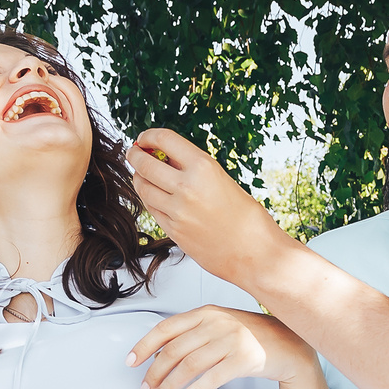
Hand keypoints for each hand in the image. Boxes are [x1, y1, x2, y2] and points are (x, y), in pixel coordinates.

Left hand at [127, 306, 319, 388]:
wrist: (288, 344)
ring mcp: (231, 340)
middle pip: (174, 350)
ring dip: (170, 385)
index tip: (130, 362)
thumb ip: (192, 334)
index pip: (166, 328)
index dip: (144, 346)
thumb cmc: (249, 337)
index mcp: (205, 313)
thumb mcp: (219, 326)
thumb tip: (158, 355)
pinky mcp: (244, 359)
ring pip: (190, 365)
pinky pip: (213, 378)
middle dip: (154, 373)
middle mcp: (216, 323)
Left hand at [129, 127, 291, 285]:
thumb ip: (194, 169)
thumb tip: (165, 158)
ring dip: (139, 179)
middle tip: (133, 153)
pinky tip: (154, 196)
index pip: (164, 140)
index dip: (149, 135)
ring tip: (142, 175)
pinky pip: (152, 209)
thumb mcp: (222, 181)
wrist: (255, 253)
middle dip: (135, 155)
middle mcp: (187, 188)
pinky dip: (149, 199)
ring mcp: (177, 211)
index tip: (144, 138)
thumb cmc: (247, 218)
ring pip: (143, 188)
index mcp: (204, 167)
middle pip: (145, 164)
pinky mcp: (173, 231)